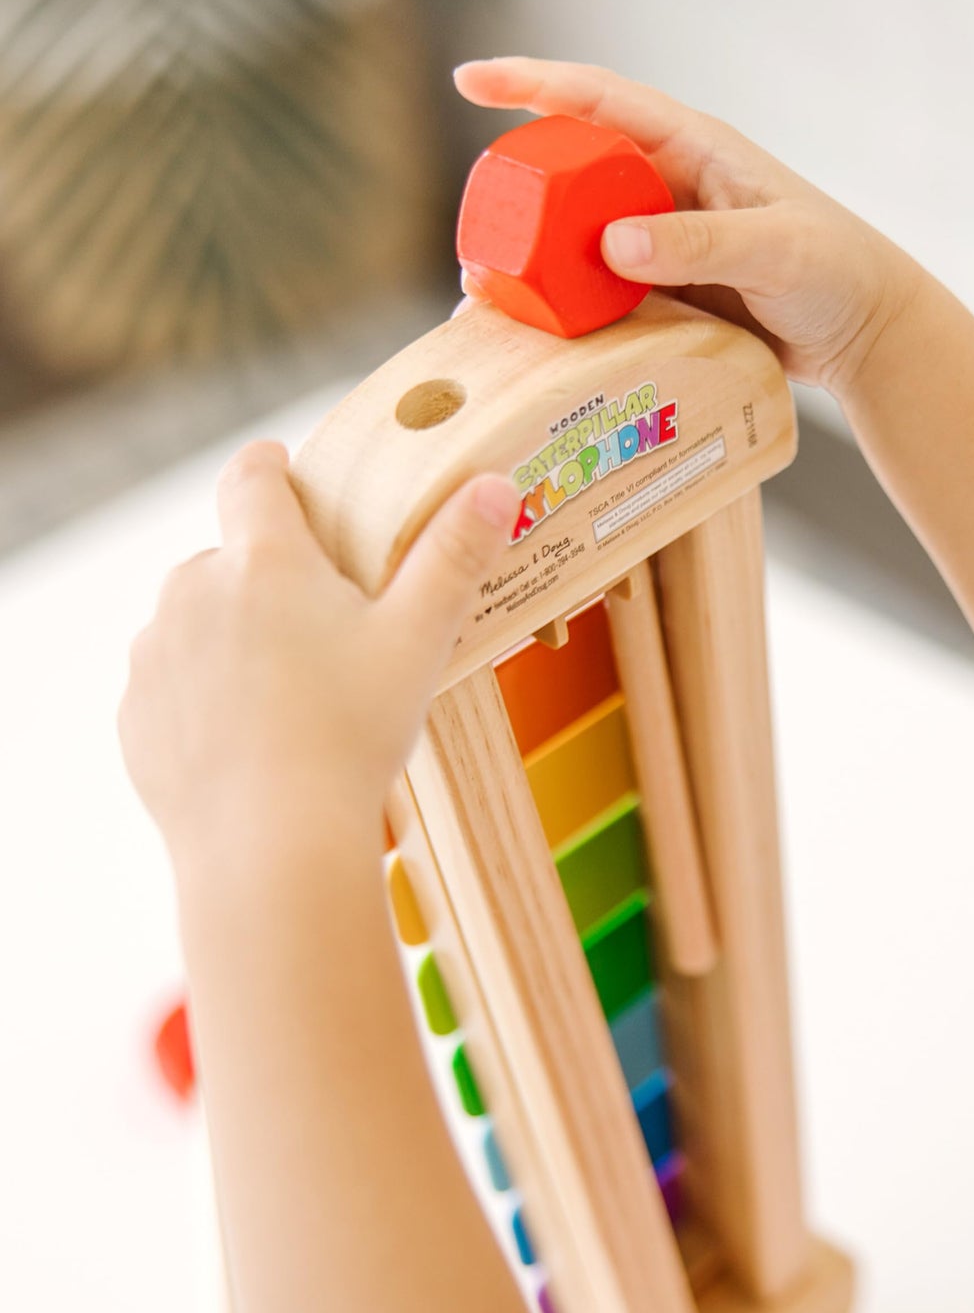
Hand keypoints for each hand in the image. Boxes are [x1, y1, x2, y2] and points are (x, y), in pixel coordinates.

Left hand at [119, 440, 516, 856]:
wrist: (271, 846)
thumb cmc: (352, 735)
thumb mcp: (421, 639)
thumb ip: (456, 556)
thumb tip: (497, 484)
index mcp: (264, 560)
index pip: (252, 476)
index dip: (272, 466)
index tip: (287, 471)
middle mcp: (193, 591)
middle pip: (229, 558)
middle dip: (268, 578)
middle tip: (325, 629)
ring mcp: (156, 654)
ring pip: (197, 621)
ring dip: (233, 637)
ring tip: (291, 695)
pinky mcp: (136, 714)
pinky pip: (173, 685)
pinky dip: (206, 698)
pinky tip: (254, 741)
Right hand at [454, 57, 923, 393]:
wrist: (863, 332)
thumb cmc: (836, 271)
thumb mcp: (773, 250)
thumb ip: (699, 244)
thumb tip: (612, 243)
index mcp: (696, 149)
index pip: (601, 101)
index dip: (533, 84)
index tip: (469, 80)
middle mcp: (671, 188)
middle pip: (577, 173)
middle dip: (522, 190)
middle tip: (480, 229)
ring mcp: (667, 241)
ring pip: (584, 237)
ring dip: (541, 258)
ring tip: (495, 288)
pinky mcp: (670, 291)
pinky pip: (606, 289)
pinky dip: (573, 303)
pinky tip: (545, 324)